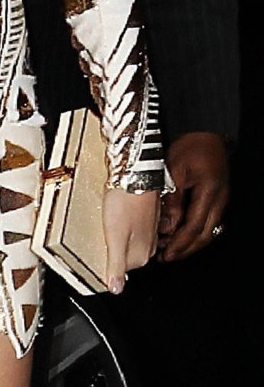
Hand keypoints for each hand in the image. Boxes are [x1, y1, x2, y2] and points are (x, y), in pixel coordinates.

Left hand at [103, 187, 159, 293]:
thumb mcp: (115, 236)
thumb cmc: (126, 200)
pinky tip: (112, 212)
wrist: (136, 173)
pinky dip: (119, 223)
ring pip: (125, 241)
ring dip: (113, 234)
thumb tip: (116, 290)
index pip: (118, 270)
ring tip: (105, 220)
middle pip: (122, 255)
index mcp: (141, 255)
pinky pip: (128, 227)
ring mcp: (148, 231)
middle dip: (109, 246)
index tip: (94, 248)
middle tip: (98, 231)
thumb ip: (115, 265)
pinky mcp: (145, 217)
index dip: (103, 258)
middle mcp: (149, 246)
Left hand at [157, 131, 229, 261]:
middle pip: (204, 235)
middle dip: (185, 249)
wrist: (205, 129)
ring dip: (189, 242)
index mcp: (209, 193)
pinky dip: (192, 229)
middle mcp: (219, 200)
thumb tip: (166, 224)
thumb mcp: (175, 169)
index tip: (167, 255)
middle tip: (167, 257)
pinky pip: (207, 219)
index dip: (180, 244)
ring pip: (207, 230)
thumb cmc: (191, 144)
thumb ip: (172, 198)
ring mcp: (220, 199)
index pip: (194, 228)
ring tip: (169, 248)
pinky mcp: (216, 195)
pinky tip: (179, 230)